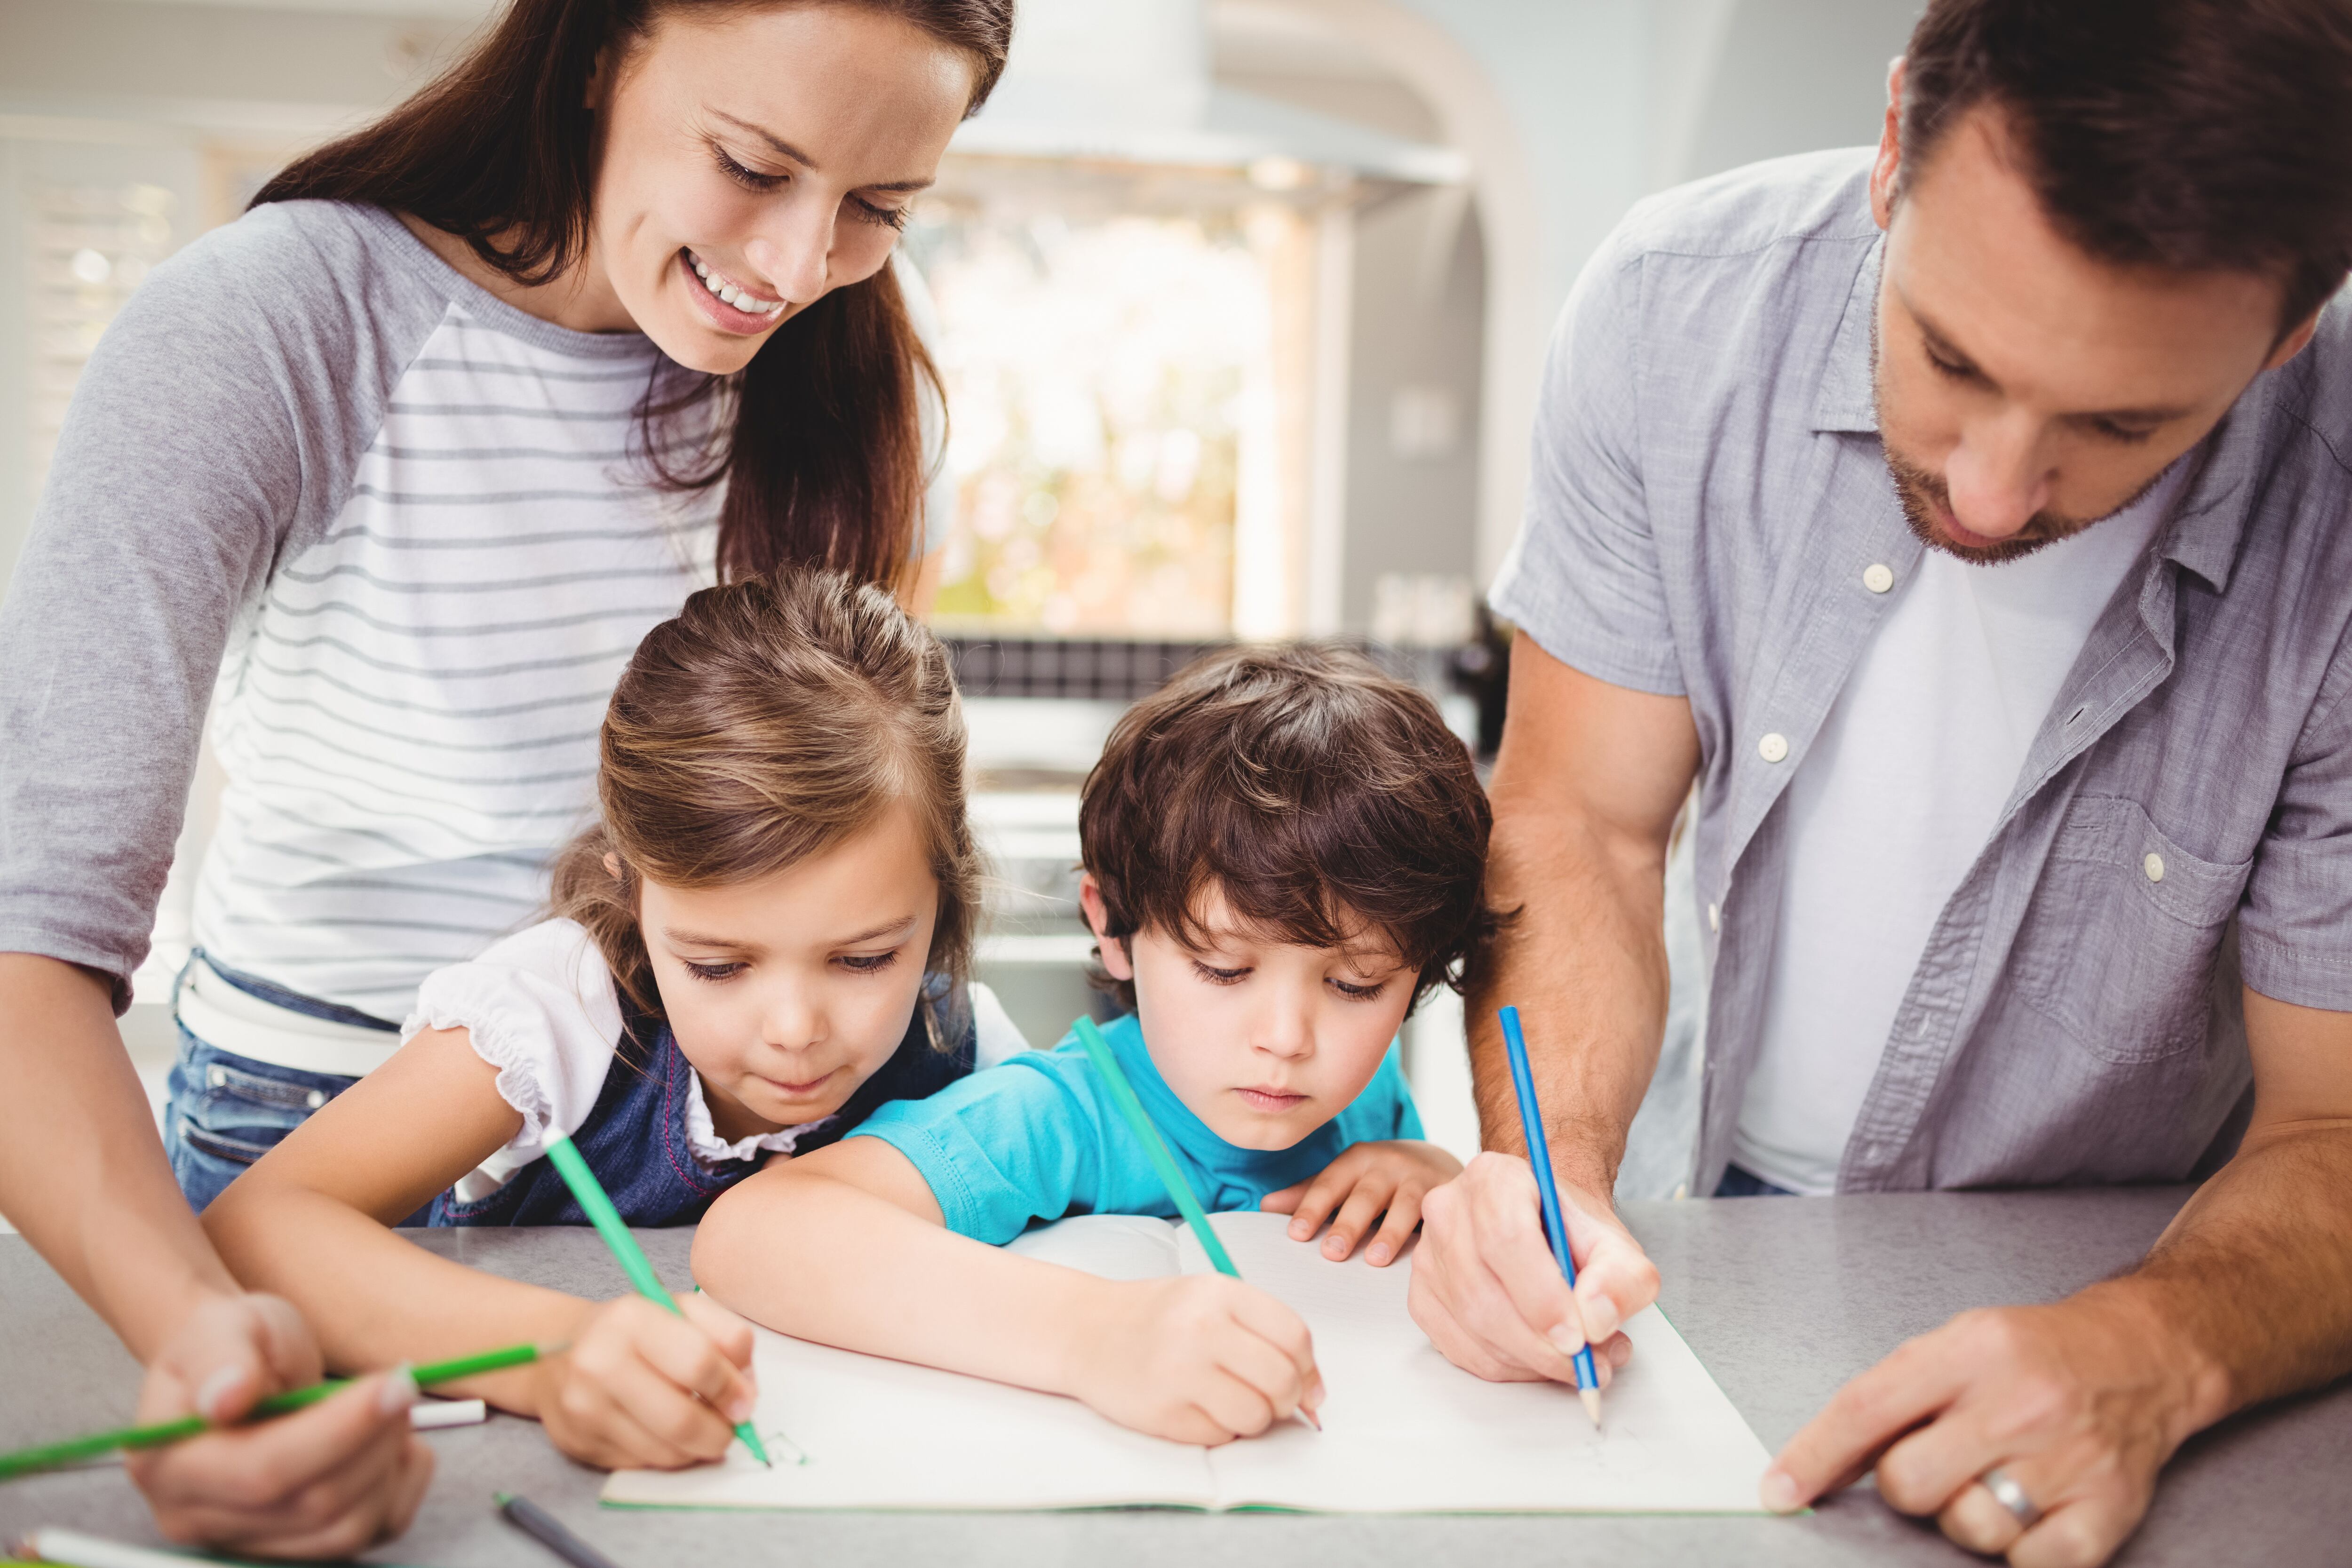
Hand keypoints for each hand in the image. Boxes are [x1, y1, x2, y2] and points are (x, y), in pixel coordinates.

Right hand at [122, 1293, 431, 1557]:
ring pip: (347, 1528)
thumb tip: (226, 1397)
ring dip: (390, 1462)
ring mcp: (251, 1542)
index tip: (392, 1384)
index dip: (336, 1431)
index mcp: (170, 1465)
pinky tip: (394, 1441)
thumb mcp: (221, 1325)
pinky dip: (402, 1485)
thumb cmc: (232, 1347)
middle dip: (373, 1439)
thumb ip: (219, 1357)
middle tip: (402, 1383)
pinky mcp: (301, 1547)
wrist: (241, 1376)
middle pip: (312, 1504)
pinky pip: (374, 1532)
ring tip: (392, 1405)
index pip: (262, 1471)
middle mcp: (199, 1519)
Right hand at [528, 1292, 758, 1469]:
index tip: (745, 1400)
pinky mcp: (579, 1444)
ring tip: (703, 1429)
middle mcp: (599, 1363)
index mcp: (631, 1319)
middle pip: (681, 1420)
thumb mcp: (684, 1311)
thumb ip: (728, 1337)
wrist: (558, 1354)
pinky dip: (670, 1455)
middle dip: (720, 1432)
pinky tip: (668, 1435)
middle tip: (731, 1428)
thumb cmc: (636, 1330)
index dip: (732, 1388)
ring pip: (666, 1452)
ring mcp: (585, 1409)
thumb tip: (746, 1394)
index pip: (698, 1363)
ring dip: (698, 1448)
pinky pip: (644, 1464)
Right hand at [1066, 1274, 1322, 1444]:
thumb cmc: (1159, 1317)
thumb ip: (1264, 1334)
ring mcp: (1179, 1372)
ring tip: (1228, 1401)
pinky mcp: (1162, 1413)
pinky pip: (1220, 1437)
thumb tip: (1315, 1394)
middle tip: (1269, 1399)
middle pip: (1281, 1381)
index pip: (1295, 1337)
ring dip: (1252, 1418)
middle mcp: (1201, 1328)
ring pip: (1255, 1416)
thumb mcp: (1212, 1301)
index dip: (1308, 1368)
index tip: (1304, 1383)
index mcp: (1220, 1293)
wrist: (1085, 1330)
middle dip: (1286, 1400)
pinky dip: (1218, 1429)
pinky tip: (1195, 1407)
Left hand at [1261, 1140, 1463, 1265]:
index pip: (1328, 1185)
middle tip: (1331, 1253)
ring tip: (1375, 1260)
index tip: (1295, 1233)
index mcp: (1354, 1160)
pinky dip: (1429, 1233)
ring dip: (1389, 1233)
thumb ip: (1308, 1193)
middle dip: (1347, 1225)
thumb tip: (1264, 1206)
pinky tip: (1423, 1253)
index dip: (1311, 1208)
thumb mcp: (1344, 1178)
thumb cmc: (1377, 1177)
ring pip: (1403, 1206)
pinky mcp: (1444, 1193)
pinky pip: (1435, 1214)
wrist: (1434, 1161)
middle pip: (1363, 1197)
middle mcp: (1385, 1165)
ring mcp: (1417, 1178)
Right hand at [1407, 1151, 1653, 1387]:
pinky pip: (1461, 1350)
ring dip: (1531, 1361)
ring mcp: (1429, 1255)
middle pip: (1485, 1292)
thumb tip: (1595, 1319)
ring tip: (1578, 1361)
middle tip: (1588, 1364)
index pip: (1506, 1237)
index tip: (1579, 1336)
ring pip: (1473, 1326)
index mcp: (1495, 1178)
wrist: (1544, 1231)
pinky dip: (1508, 1367)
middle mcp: (1449, 1210)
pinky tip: (1539, 1358)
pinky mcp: (1421, 1297)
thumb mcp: (1617, 1246)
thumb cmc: (1571, 1234)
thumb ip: (1624, 1277)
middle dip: (1541, 1344)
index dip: (1542, 1296)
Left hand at [1761, 1292, 2215, 1566]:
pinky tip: (2033, 1511)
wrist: (2145, 1355)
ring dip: (1968, 1515)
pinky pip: (2030, 1564)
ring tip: (1997, 1477)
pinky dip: (2021, 1551)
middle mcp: (2019, 1403)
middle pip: (1911, 1482)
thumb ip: (1893, 1398)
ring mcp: (2067, 1459)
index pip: (1866, 1409)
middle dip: (1909, 1485)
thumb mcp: (1957, 1343)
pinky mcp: (2108, 1509)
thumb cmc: (2037, 1354)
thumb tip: (1820, 1464)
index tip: (1779, 1490)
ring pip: (1968, 1529)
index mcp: (1971, 1351)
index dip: (1813, 1456)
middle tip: (1942, 1462)